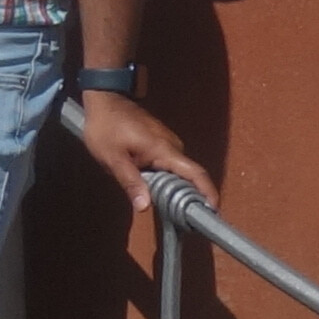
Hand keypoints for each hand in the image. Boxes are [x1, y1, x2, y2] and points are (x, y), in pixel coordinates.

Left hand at [69, 89, 214, 213]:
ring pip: (177, 172)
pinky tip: (155, 190)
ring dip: (173, 189)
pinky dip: (166, 179)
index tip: (214, 210)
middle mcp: (173, 146)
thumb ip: (130, 181)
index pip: (195, 173)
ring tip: (167, 208)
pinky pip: (169, 166)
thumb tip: (145, 206)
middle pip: (188, 177)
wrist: (104, 98)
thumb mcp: (112, 157)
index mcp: (165, 150)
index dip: (208, 193)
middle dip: (188, 198)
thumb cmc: (106, 126)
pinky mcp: (161, 143)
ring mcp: (168, 143)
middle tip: (182, 219)